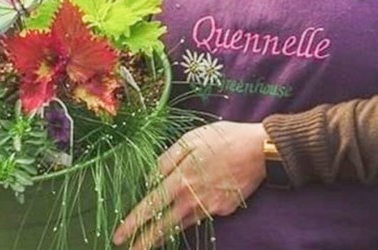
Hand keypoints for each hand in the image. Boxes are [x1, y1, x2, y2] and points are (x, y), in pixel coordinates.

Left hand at [112, 121, 267, 248]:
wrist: (260, 150)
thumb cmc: (223, 138)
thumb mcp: (190, 139)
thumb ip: (167, 160)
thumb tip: (150, 179)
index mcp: (180, 179)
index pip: (150, 207)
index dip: (132, 223)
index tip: (118, 237)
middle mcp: (192, 199)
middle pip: (163, 226)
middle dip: (144, 242)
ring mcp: (209, 208)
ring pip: (182, 224)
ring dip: (165, 233)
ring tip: (150, 239)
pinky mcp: (223, 210)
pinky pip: (201, 216)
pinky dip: (192, 216)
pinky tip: (189, 211)